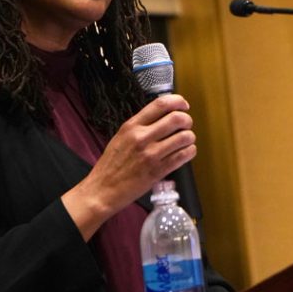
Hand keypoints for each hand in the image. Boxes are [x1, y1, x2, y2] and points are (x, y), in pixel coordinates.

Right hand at [62, 94, 195, 239]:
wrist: (102, 189)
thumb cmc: (111, 165)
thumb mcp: (121, 137)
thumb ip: (140, 126)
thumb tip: (162, 117)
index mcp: (131, 126)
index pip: (160, 104)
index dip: (178, 101)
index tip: (183, 105)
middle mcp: (142, 137)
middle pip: (176, 118)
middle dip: (187, 120)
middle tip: (186, 125)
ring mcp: (151, 154)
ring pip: (184, 137)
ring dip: (189, 137)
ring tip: (186, 140)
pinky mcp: (158, 171)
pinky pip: (183, 156)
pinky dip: (190, 152)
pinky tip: (186, 152)